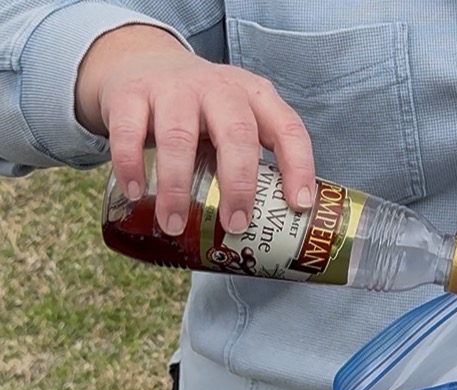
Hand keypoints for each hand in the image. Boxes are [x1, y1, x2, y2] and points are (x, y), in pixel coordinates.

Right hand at [76, 25, 314, 235]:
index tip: (299, 205)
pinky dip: (131, 165)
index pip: (288, 129)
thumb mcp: (237, 122)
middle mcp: (219, 89)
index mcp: (255, 98)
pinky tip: (136, 194)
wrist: (144, 61)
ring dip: (177, 186)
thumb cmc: (203, 111)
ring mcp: (174, 87)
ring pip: (179, 136)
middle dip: (238, 185)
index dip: (298, 166)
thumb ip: (253, 162)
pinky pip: (129, 131)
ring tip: (174, 225)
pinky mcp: (131, 93)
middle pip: (236, 134)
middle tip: (234, 225)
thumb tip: (268, 234)